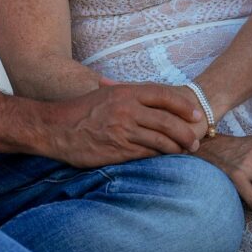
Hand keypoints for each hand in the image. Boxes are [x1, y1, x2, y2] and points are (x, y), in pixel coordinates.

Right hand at [43, 82, 203, 168]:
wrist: (55, 128)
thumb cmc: (80, 111)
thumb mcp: (104, 93)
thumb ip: (126, 93)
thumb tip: (147, 94)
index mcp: (125, 92)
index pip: (164, 95)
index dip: (183, 106)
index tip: (196, 114)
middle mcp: (127, 109)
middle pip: (167, 120)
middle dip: (186, 132)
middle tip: (195, 141)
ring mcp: (123, 130)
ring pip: (161, 140)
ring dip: (177, 148)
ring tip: (186, 152)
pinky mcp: (119, 150)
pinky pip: (147, 154)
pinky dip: (159, 156)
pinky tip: (165, 159)